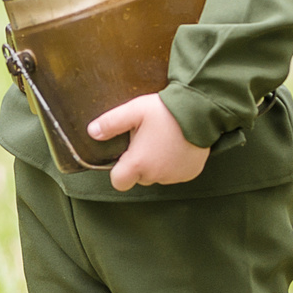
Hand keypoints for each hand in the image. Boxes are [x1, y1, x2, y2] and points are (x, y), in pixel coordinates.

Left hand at [86, 93, 208, 191]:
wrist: (201, 109)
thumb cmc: (165, 110)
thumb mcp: (134, 111)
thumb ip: (111, 123)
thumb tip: (92, 132)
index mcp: (139, 163)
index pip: (119, 182)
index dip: (119, 171)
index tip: (126, 155)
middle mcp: (157, 175)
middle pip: (140, 178)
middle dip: (140, 164)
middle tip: (147, 140)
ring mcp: (175, 176)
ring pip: (158, 176)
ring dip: (157, 164)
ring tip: (163, 140)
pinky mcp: (190, 173)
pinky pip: (176, 174)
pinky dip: (174, 164)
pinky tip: (177, 146)